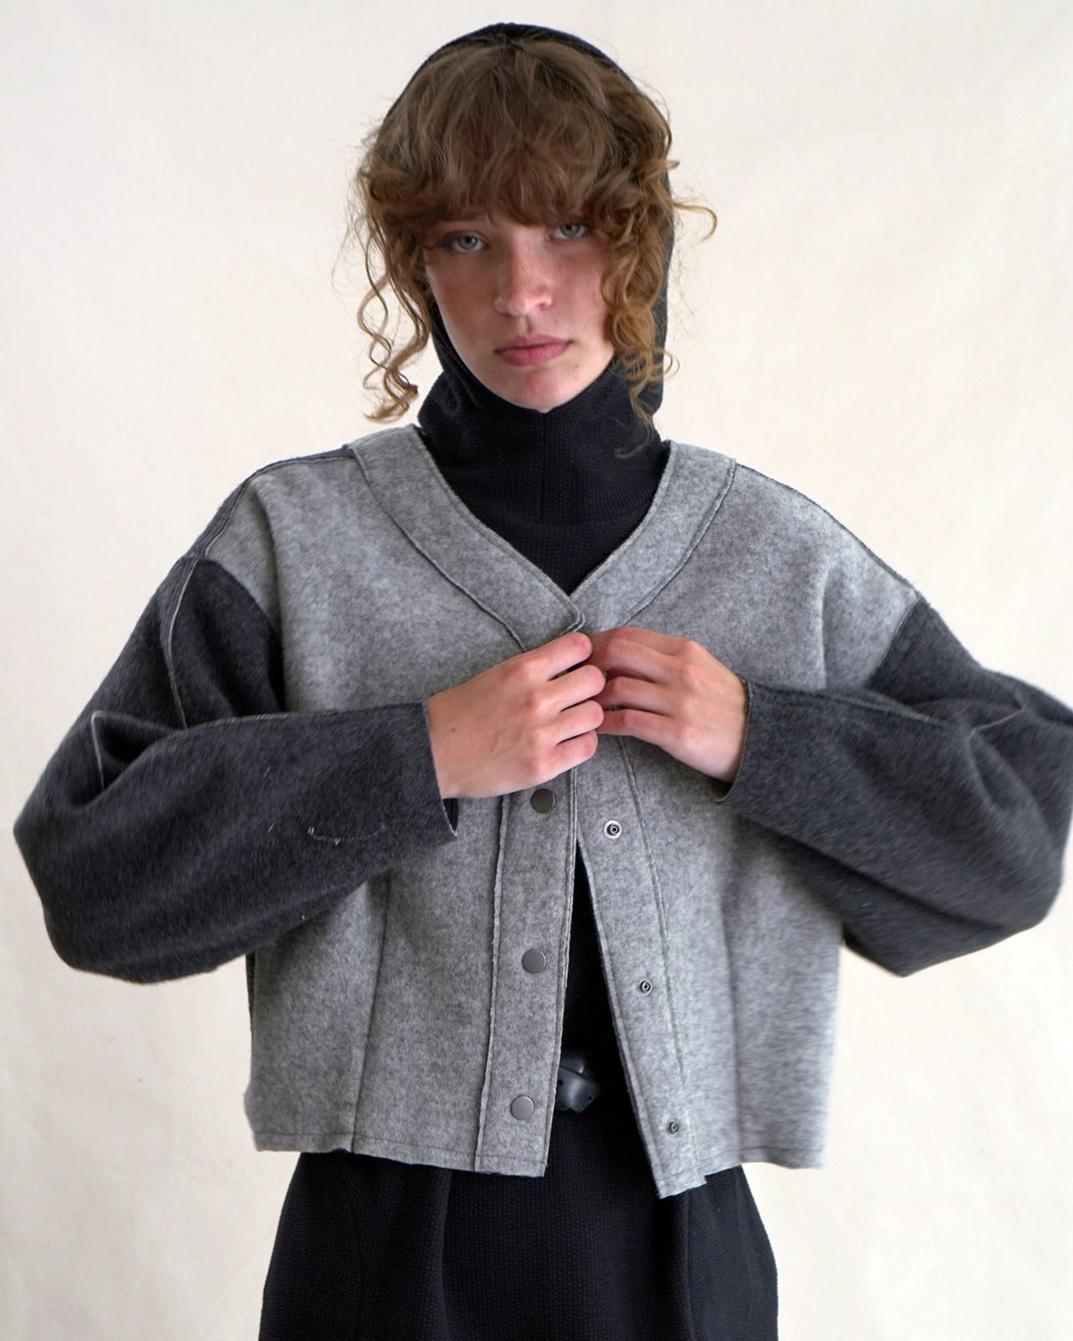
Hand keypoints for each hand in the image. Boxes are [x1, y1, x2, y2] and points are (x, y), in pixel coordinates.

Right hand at [425, 632, 604, 799]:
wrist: (434, 753)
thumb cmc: (460, 713)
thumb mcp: (496, 675)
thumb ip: (533, 669)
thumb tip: (570, 664)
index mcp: (522, 670)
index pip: (579, 646)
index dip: (582, 656)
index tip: (577, 666)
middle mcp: (536, 699)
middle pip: (595, 681)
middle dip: (589, 687)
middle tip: (577, 696)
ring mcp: (541, 734)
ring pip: (595, 715)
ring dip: (586, 717)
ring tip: (569, 722)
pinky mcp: (544, 764)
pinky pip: (587, 747)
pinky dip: (581, 743)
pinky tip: (565, 742)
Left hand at [582, 626, 747, 785]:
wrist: (760, 740)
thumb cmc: (724, 705)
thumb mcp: (701, 668)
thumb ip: (664, 658)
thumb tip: (619, 654)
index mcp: (685, 650)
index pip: (628, 635)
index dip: (596, 644)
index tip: (582, 657)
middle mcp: (681, 670)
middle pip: (618, 653)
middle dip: (589, 665)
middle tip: (576, 680)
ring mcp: (680, 701)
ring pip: (618, 687)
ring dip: (593, 698)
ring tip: (583, 707)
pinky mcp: (677, 732)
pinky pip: (628, 722)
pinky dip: (605, 724)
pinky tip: (596, 728)